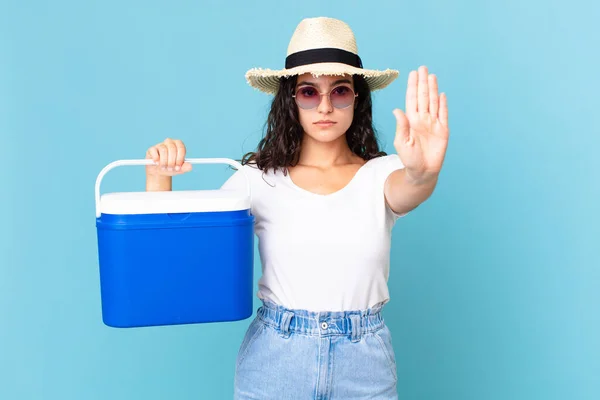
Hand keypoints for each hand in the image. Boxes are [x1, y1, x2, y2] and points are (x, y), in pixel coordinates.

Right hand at [145, 138, 192, 176]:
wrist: (159, 172)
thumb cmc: (170, 168)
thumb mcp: (179, 169)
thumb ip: (185, 167)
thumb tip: (190, 166)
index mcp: (178, 145)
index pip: (181, 147)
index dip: (180, 158)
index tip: (178, 166)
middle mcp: (169, 142)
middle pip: (172, 148)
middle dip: (172, 161)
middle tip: (170, 168)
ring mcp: (160, 145)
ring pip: (163, 150)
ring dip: (164, 162)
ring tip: (164, 167)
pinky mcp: (152, 148)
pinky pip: (155, 151)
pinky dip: (156, 159)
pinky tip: (157, 163)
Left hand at [393, 65, 448, 182]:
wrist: (423, 171)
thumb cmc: (409, 159)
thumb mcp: (402, 142)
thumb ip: (401, 126)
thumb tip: (397, 109)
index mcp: (411, 121)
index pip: (412, 99)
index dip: (413, 87)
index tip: (413, 74)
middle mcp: (422, 119)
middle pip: (423, 97)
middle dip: (422, 82)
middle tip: (422, 68)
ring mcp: (433, 124)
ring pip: (433, 102)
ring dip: (433, 89)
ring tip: (431, 76)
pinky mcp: (443, 130)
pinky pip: (443, 114)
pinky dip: (443, 104)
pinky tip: (442, 94)